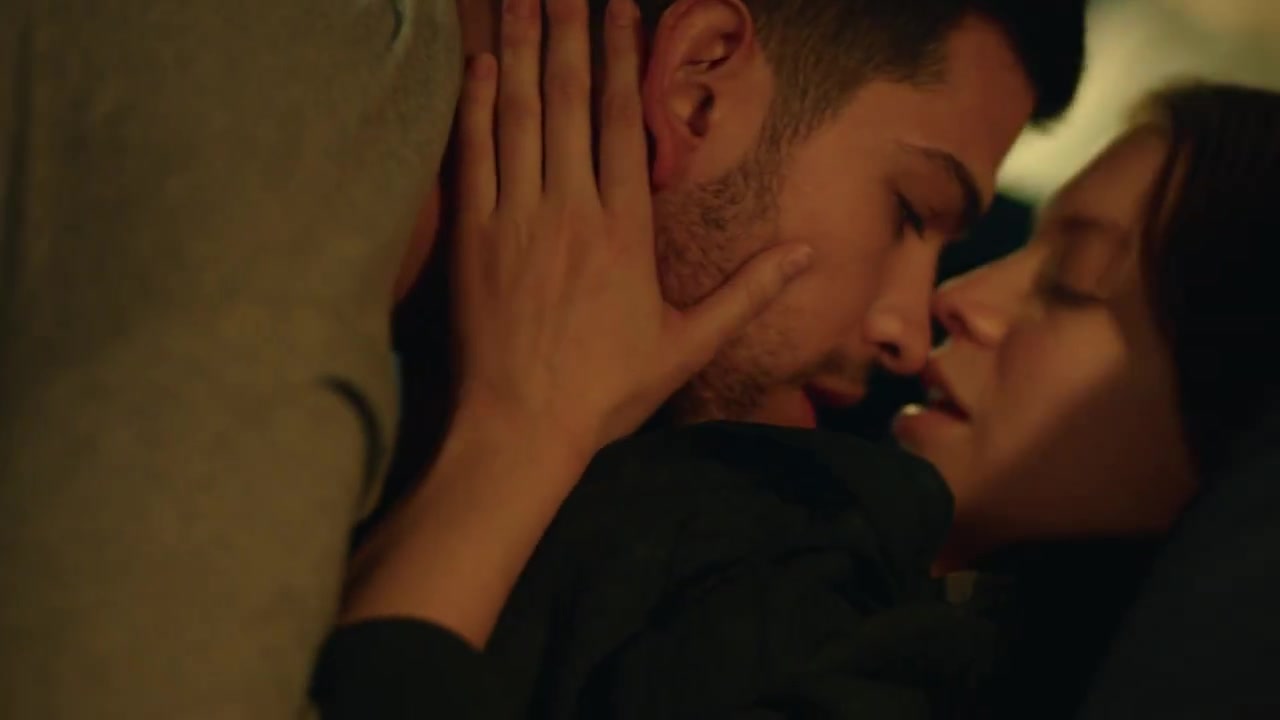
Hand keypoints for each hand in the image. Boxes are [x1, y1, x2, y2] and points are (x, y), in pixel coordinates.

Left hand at [452, 0, 812, 455]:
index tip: (622, 9)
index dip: (624, 58)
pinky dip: (476, 106)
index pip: (626, 122)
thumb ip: (747, 291)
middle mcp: (570, 209)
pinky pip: (473, 156)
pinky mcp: (472, 238)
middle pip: (571, 102)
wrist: (520, 428)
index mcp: (625, 230)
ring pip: (520, 116)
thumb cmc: (605, 391)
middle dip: (571, 33)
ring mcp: (516, 219)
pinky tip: (484, 64)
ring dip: (525, 51)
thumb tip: (807, 252)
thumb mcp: (688, 345)